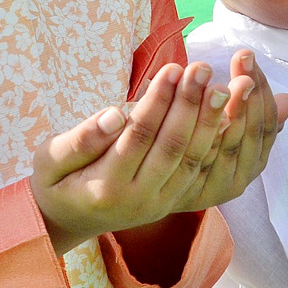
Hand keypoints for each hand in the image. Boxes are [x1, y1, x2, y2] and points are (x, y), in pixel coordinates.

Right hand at [30, 57, 287, 254]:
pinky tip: (238, 112)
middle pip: (175, 149)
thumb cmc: (55, 180)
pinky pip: (207, 171)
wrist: (67, 220)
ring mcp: (163, 204)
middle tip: (207, 67)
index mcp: (106, 187)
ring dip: (217, 122)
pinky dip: (224, 142)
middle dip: (194, 106)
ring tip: (232, 85)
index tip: (174, 67)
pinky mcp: (178, 200)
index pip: (139, 138)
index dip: (159, 101)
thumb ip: (80, 138)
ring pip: (197, 161)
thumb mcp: (49, 160)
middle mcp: (141, 200)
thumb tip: (114, 115)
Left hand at [170, 49, 287, 212]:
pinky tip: (184, 95)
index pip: (266, 124)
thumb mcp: (229, 131)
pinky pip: (193, 156)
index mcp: (253, 165)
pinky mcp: (183, 191)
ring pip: (222, 142)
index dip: (260, 89)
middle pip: (248, 132)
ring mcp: (211, 189)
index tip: (247, 57)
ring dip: (217, 102)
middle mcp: (237, 181)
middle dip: (246, 90)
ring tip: (206, 68)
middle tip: (240, 58)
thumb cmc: (193, 149)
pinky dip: (192, 125)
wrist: (146, 189)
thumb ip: (254, 115)